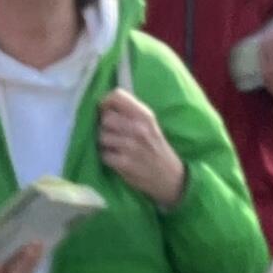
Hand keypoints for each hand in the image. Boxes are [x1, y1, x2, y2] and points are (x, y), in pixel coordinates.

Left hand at [98, 89, 186, 206]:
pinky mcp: (124, 163)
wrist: (170, 176)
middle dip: (105, 126)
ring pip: (102, 136)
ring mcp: (131, 146)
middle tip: (112, 133)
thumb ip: (129, 111)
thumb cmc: (155, 146)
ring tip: (115, 147)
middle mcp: (138, 128)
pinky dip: (107, 157)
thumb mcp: (149, 123)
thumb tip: (103, 104)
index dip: (105, 102)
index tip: (104, 110)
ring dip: (105, 143)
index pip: (117, 96)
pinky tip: (116, 158)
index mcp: (144, 114)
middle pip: (106, 117)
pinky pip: (103, 154)